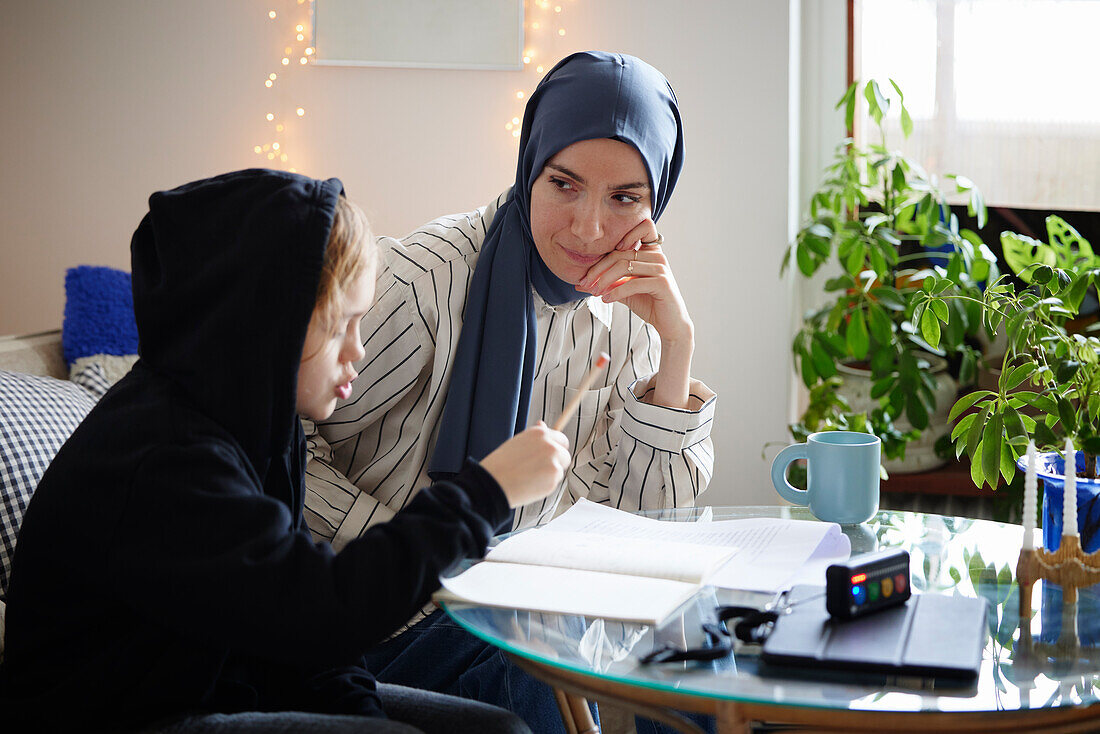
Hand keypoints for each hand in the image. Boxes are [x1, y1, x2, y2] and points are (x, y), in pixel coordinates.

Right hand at [480, 422, 570, 507]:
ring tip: (530, 477)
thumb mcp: (517, 443)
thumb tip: (543, 424)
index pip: (560, 438)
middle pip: (565, 454)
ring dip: (551, 474)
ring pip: (560, 469)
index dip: (556, 448)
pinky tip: (531, 484)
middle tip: (540, 470)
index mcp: (539, 433)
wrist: (494, 483)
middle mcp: (549, 445)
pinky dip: (546, 485)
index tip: (552, 455)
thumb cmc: (501, 465)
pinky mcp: (554, 477)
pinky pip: (555, 482)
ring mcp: (554, 461)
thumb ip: (534, 437)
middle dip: (557, 462)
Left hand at [577, 219, 695, 409]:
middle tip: (585, 283)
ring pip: (624, 265)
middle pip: (620, 253)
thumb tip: (580, 284)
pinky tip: (606, 300)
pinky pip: (632, 283)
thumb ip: (607, 283)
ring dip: (604, 280)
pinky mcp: (662, 283)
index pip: (635, 231)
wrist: (669, 324)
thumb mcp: (624, 290)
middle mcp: (657, 256)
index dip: (615, 240)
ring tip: (594, 292)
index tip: (597, 260)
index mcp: (650, 252)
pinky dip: (615, 292)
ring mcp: (661, 268)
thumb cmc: (649, 304)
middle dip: (599, 269)